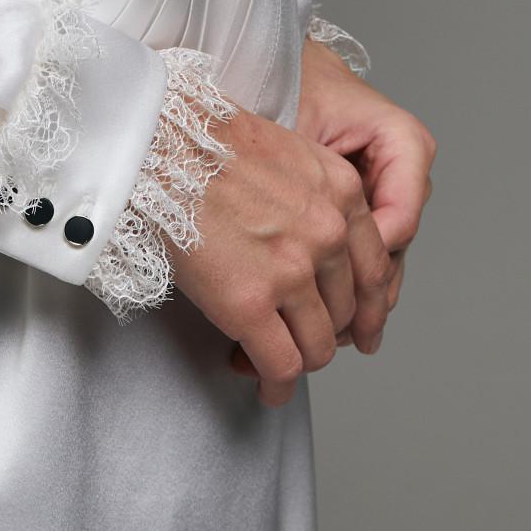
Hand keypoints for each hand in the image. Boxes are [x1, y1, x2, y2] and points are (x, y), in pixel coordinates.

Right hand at [167, 104, 393, 409]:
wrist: (155, 147)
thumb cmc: (202, 145)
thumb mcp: (286, 153)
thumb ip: (314, 198)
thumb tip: (313, 244)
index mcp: (342, 193)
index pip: (374, 270)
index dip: (366, 309)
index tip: (359, 329)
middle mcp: (329, 233)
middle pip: (347, 311)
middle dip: (324, 335)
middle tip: (298, 342)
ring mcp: (291, 271)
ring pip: (318, 346)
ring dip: (299, 363)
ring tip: (276, 368)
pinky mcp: (250, 304)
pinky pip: (282, 365)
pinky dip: (276, 385)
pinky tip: (265, 385)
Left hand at [294, 32, 436, 354]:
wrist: (268, 59)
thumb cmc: (282, 80)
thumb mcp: (294, 129)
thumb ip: (310, 187)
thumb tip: (311, 252)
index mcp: (402, 142)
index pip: (397, 223)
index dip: (366, 268)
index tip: (332, 297)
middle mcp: (404, 170)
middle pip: (393, 252)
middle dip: (362, 302)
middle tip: (331, 339)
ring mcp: (388, 190)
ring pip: (381, 263)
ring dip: (353, 305)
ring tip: (321, 341)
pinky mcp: (365, 204)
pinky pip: (362, 254)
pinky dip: (342, 287)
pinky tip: (319, 320)